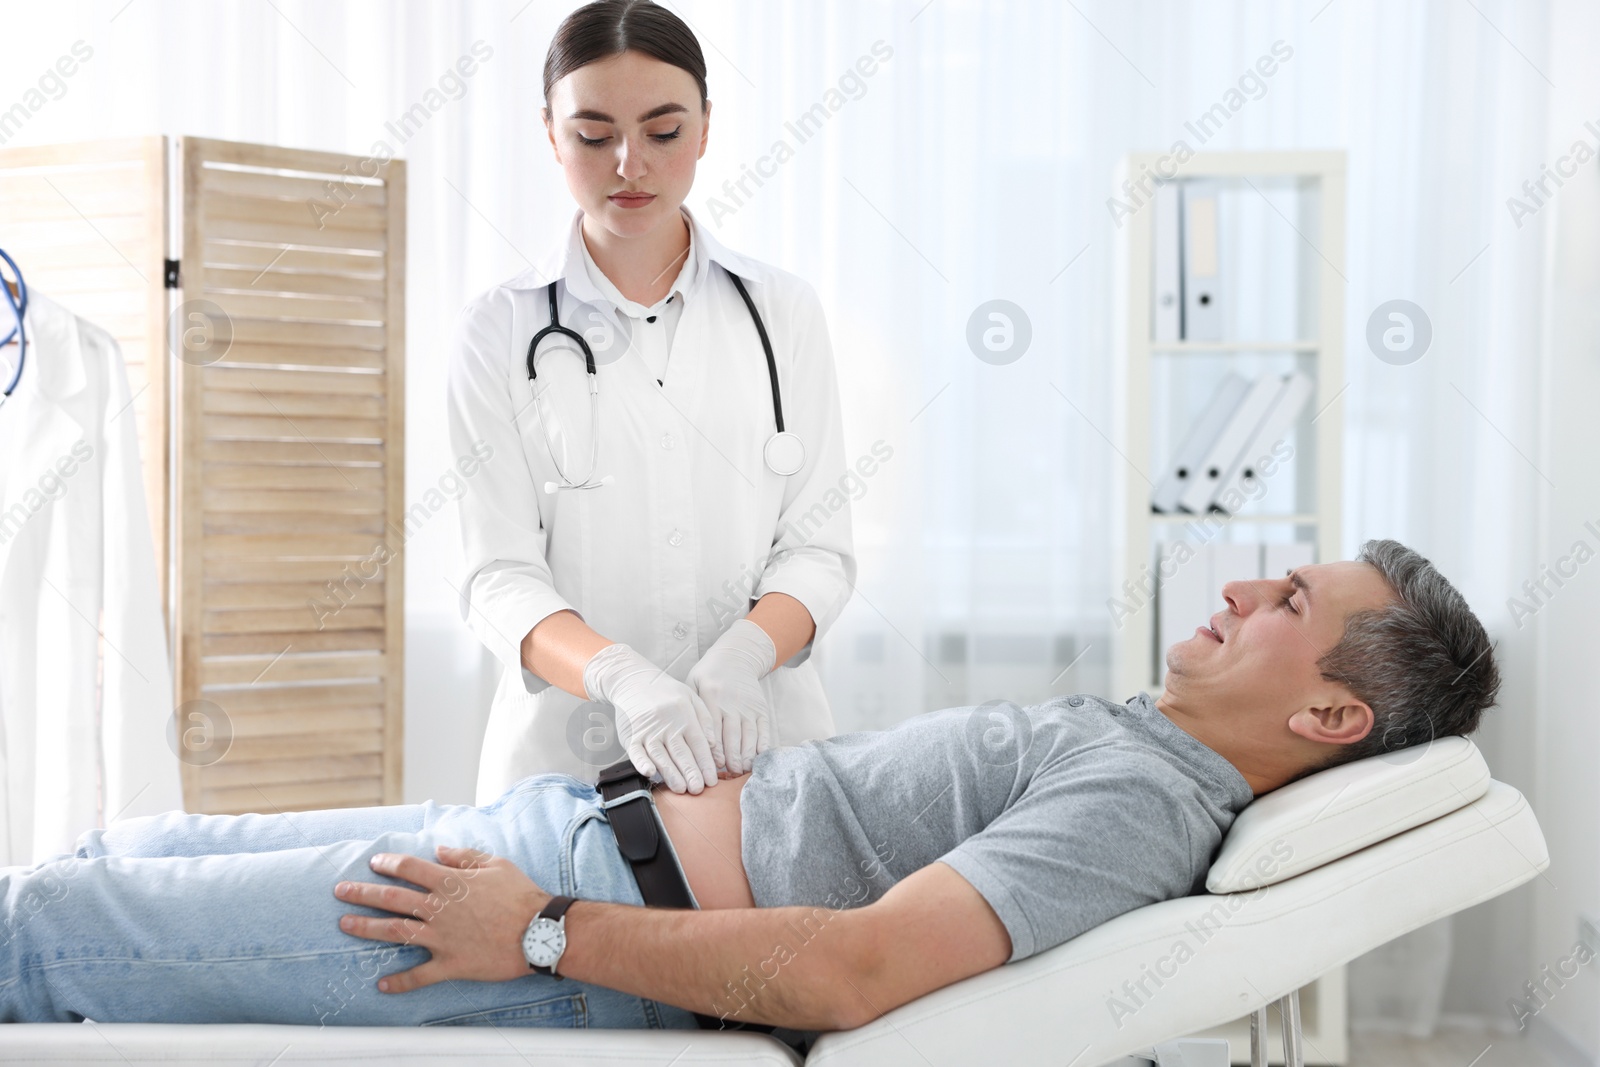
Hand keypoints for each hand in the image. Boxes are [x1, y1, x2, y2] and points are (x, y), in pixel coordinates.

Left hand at [333, 845, 548, 992]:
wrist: (540, 933)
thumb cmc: (521, 896)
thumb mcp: (496, 865)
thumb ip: (464, 856)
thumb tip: (439, 849)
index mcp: (450, 883)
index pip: (410, 868)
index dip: (389, 863)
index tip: (374, 862)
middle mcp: (439, 909)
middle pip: (392, 898)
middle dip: (362, 893)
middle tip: (340, 891)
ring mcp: (442, 938)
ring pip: (396, 932)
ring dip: (367, 928)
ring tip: (345, 926)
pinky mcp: (451, 964)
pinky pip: (420, 975)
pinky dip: (400, 981)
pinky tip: (382, 984)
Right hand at [583, 642, 718, 792]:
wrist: (634, 680)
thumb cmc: (666, 692)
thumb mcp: (691, 697)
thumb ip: (705, 719)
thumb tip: (713, 744)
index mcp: (684, 715)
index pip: (698, 744)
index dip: (706, 763)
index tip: (713, 779)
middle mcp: (667, 724)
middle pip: (681, 752)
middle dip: (691, 773)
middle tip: (699, 789)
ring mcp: (648, 730)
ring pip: (661, 756)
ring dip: (671, 774)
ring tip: (681, 789)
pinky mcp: (631, 735)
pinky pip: (636, 751)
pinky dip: (641, 762)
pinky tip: (649, 773)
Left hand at [686, 618, 775, 774]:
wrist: (735, 656)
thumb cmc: (708, 675)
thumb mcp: (692, 684)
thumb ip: (690, 709)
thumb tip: (685, 738)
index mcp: (712, 697)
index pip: (713, 729)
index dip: (715, 750)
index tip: (714, 766)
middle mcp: (732, 702)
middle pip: (733, 735)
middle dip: (732, 758)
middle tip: (729, 775)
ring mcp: (749, 706)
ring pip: (750, 735)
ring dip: (747, 755)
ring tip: (742, 770)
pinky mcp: (761, 708)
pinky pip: (764, 730)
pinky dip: (762, 745)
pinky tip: (758, 758)